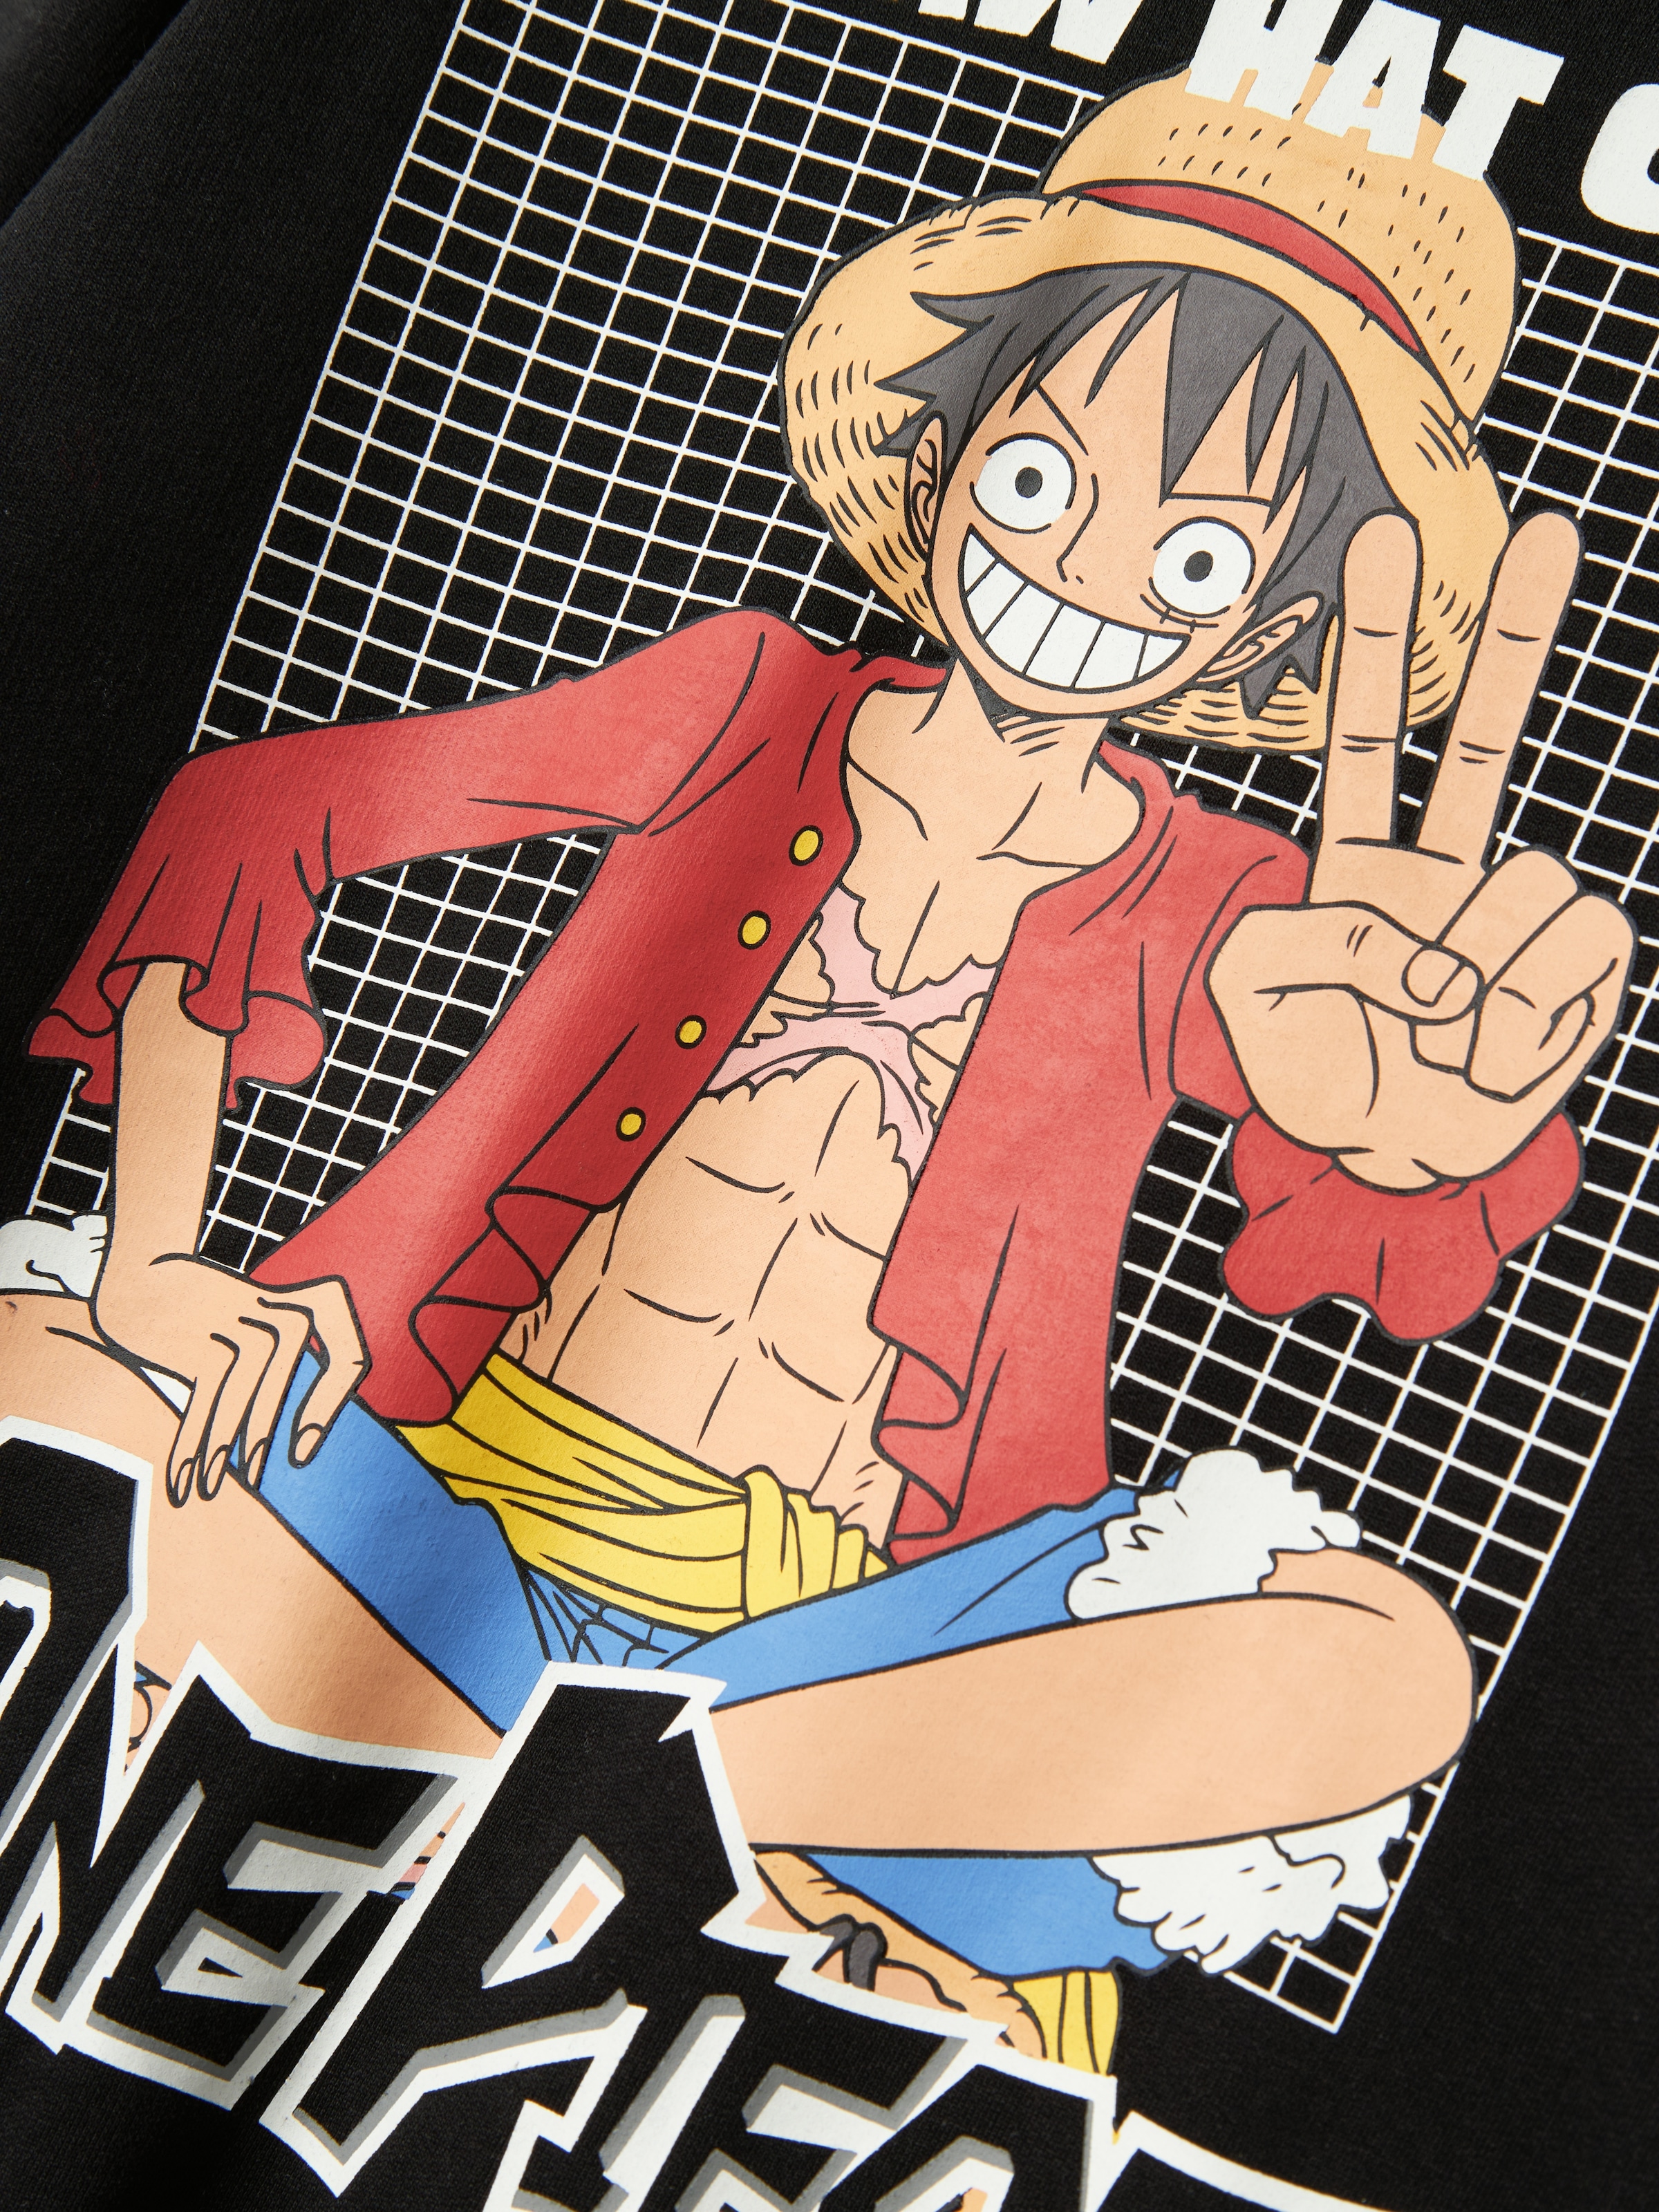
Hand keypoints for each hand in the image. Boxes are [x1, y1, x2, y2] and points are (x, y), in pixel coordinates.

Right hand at [93, 1251, 366, 1504]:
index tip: (301, 1453)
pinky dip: (191, 1444)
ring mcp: (239, 1320)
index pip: (349, 1357)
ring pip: (238, 1397)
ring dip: (221, 1449)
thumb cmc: (215, 1318)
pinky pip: (202, 1400)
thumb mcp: (266, 1325)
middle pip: (282, 1386)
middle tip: (255, 1483)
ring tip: (208, 1488)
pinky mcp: (200, 1337)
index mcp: (315, 1304)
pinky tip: (183, 1478)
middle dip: (263, 1438)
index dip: (330, 1408)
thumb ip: (289, 1367)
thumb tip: (302, 1445)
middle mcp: (284, 1309)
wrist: (143, 1273)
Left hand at [1209, 511, 1634, 1188]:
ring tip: (1443, 1031)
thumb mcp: (1249, 995)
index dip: (1377, 649)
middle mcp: (1448, 874)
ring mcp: (1518, 918)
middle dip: (1521, 632)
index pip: (1368, 741)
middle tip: (1551, 529)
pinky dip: (1524, 1018)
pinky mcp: (1581, 968)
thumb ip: (1300, 942)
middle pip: (1490, 737)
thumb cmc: (1315, 1073)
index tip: (1381, 544)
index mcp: (1362, 865)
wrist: (1383, 1159)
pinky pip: (1576, 951)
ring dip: (1475, 976)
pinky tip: (1493, 1051)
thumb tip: (1433, 955)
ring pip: (1530, 880)